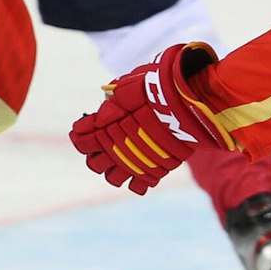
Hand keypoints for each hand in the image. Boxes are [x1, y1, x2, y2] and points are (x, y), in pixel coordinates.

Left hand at [69, 43, 234, 194]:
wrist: (189, 99)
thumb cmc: (162, 86)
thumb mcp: (132, 84)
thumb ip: (115, 96)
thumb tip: (103, 104)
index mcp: (106, 126)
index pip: (81, 140)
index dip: (81, 137)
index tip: (85, 132)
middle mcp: (116, 147)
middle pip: (94, 163)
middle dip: (96, 156)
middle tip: (104, 147)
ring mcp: (135, 160)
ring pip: (112, 178)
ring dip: (113, 171)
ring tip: (122, 161)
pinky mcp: (155, 169)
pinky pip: (138, 185)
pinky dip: (137, 182)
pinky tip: (140, 173)